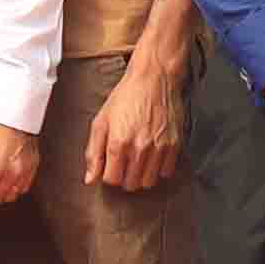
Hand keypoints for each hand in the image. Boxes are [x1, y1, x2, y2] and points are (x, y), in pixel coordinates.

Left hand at [88, 60, 180, 195]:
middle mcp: (140, 149)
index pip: (112, 180)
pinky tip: (152, 157)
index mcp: (118, 143)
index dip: (109, 174)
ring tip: (138, 161)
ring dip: (141, 176)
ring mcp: (159, 148)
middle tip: (124, 163)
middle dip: (124, 177)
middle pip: (130, 184)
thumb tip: (90, 178)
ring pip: (148, 182)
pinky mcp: (175, 145)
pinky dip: (158, 169)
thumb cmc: (126, 97)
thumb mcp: (101, 121)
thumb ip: (93, 152)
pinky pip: (166, 172)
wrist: (155, 79)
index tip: (111, 165)